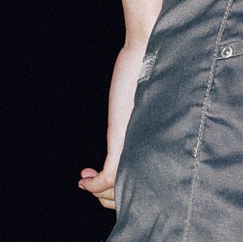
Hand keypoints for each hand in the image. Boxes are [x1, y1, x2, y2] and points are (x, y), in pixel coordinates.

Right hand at [78, 42, 148, 211]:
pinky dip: (96, 184)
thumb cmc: (153, 67)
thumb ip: (141, 112)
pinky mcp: (124, 138)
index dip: (126, 187)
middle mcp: (150, 146)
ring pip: (121, 186)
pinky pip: (111, 175)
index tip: (103, 181)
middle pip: (135, 187)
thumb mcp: (144, 98)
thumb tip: (139, 114)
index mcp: (157, 141)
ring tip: (87, 186)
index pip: (145, 176)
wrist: (150, 47)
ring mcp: (138, 144)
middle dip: (111, 194)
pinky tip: (84, 183)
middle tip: (93, 187)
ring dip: (101, 192)